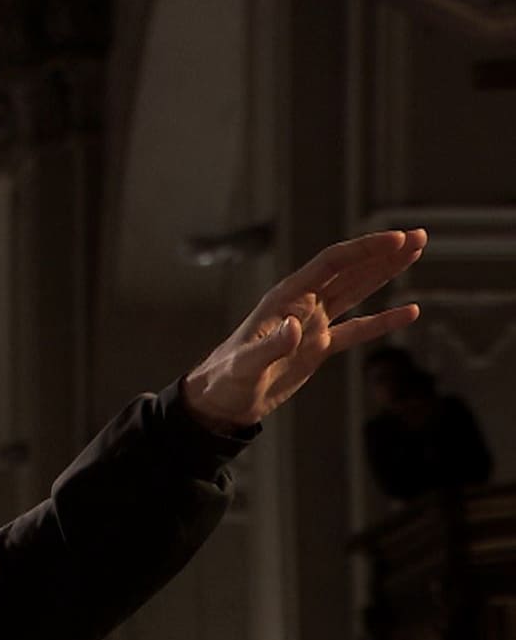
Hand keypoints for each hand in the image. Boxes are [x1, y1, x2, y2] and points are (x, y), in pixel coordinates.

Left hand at [182, 229, 425, 431]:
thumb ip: (271, 346)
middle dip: (383, 254)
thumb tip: (295, 327)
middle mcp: (302, 305)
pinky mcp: (318, 348)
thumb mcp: (246, 365)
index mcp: (286, 299)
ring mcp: (312, 325)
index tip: (396, 239)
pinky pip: (357, 330)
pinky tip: (408, 312)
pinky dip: (382, 322)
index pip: (332, 264)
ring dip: (385, 274)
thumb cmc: (225, 380)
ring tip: (415, 254)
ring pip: (356, 292)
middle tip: (419, 236)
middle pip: (350, 271)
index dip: (364, 250)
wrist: (221, 402)